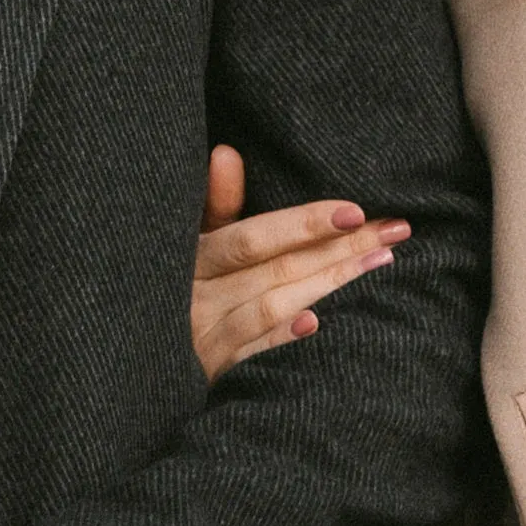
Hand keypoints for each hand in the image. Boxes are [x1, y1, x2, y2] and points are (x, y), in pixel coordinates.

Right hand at [190, 143, 408, 380]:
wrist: (133, 358)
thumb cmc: (175, 284)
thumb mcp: (189, 241)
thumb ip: (214, 202)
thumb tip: (226, 152)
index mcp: (194, 256)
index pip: (254, 236)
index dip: (304, 223)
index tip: (356, 211)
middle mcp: (197, 295)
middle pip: (277, 269)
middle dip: (339, 248)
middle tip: (392, 231)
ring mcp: (203, 337)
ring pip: (272, 306)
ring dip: (328, 283)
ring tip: (379, 262)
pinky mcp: (210, 373)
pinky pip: (252, 354)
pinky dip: (282, 337)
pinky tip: (318, 322)